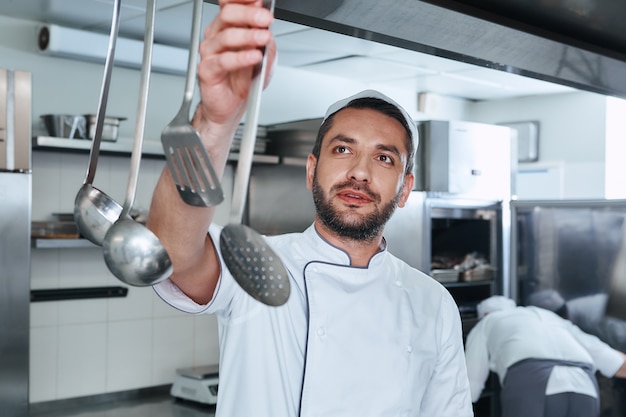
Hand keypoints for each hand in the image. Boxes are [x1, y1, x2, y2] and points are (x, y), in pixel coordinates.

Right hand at [195, 0, 275, 135]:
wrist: (233, 105)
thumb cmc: (245, 78)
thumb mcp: (264, 53)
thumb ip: (264, 34)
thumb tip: (265, 17)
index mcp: (228, 26)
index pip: (230, 3)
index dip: (243, 0)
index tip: (260, 1)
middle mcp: (216, 35)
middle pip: (227, 14)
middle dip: (249, 14)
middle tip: (265, 19)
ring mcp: (210, 52)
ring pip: (226, 36)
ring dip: (248, 36)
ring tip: (263, 39)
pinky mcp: (207, 69)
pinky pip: (223, 60)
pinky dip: (240, 58)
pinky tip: (254, 56)